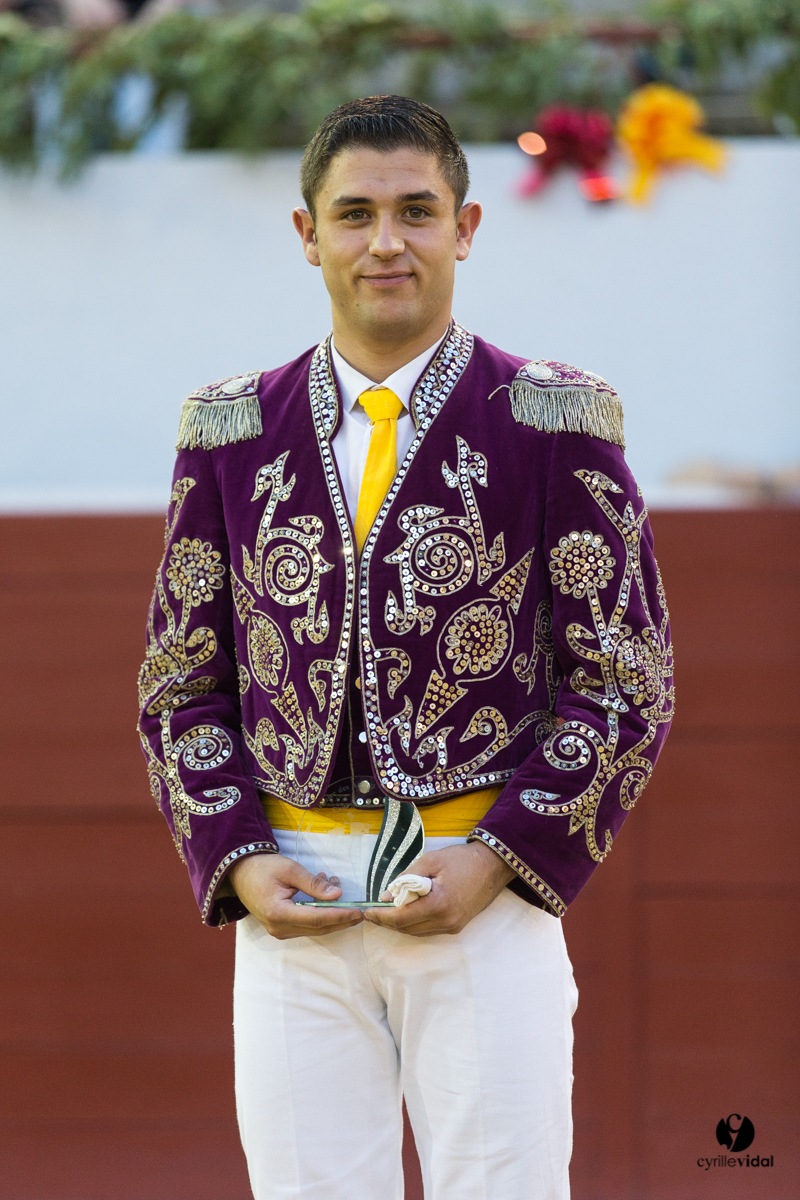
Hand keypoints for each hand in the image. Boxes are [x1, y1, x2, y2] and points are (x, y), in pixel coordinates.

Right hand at [229, 853, 362, 939]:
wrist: (239, 872)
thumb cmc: (263, 867)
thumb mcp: (290, 869)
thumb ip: (314, 885)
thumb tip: (338, 895)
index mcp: (279, 913)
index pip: (317, 919)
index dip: (340, 916)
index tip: (359, 912)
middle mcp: (279, 927)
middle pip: (318, 928)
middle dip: (341, 919)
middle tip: (361, 910)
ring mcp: (279, 930)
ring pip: (314, 927)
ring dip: (330, 912)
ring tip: (336, 886)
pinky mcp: (280, 928)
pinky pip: (306, 924)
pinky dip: (319, 912)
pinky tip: (324, 893)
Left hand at [363, 840, 514, 936]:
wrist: (492, 866)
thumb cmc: (462, 859)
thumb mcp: (430, 860)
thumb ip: (406, 878)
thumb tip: (386, 896)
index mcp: (439, 904)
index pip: (401, 918)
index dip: (381, 916)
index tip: (367, 911)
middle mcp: (446, 921)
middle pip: (407, 929)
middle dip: (387, 922)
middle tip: (372, 912)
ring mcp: (453, 926)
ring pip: (417, 932)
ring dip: (400, 924)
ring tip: (385, 912)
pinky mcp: (457, 926)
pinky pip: (428, 929)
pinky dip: (414, 923)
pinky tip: (406, 912)